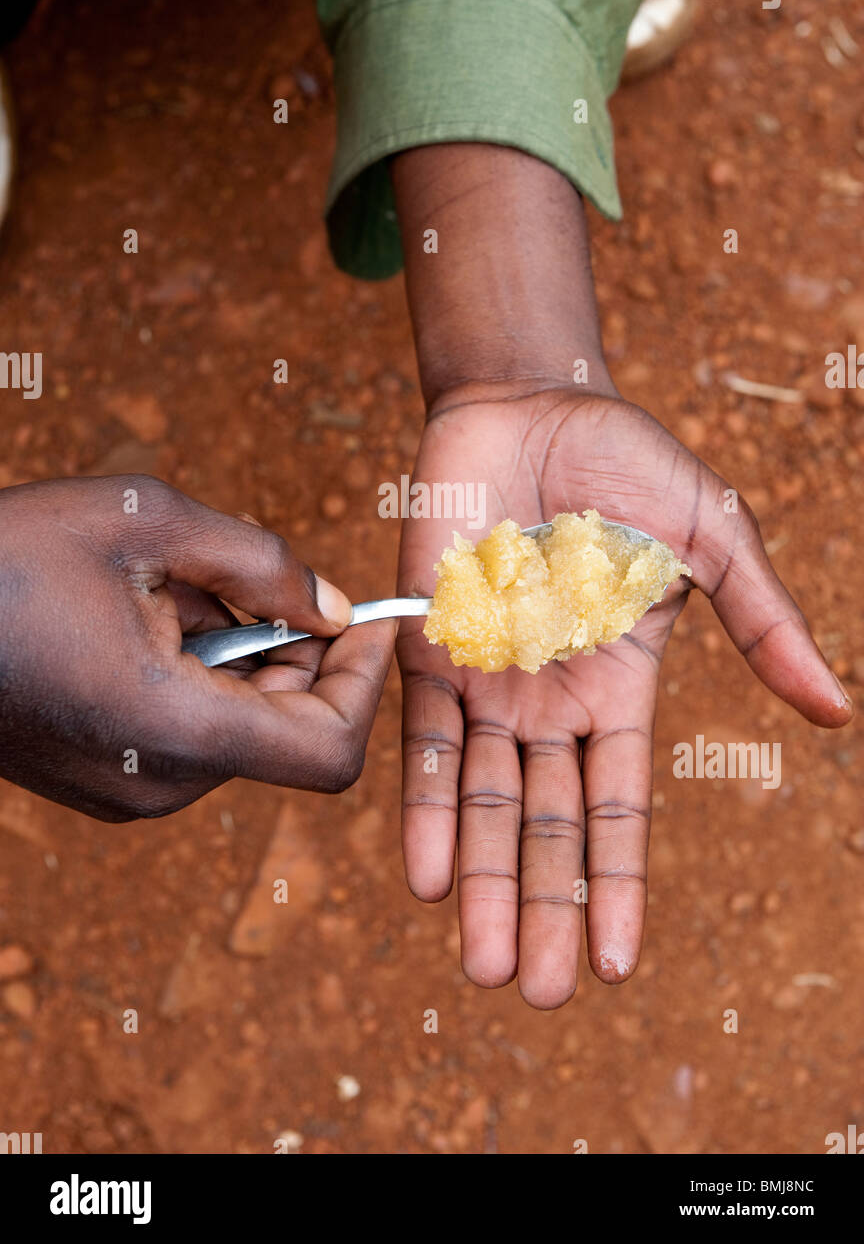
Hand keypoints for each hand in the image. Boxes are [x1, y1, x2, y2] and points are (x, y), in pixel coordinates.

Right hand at [0, 475, 393, 820]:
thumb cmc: (6, 558)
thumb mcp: (148, 522)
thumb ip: (262, 563)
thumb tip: (332, 607)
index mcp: (175, 729)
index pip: (329, 750)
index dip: (364, 683)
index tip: (367, 618)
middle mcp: (158, 783)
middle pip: (285, 730)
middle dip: (293, 650)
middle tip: (240, 575)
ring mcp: (126, 794)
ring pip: (238, 728)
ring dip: (240, 657)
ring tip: (170, 590)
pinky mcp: (102, 786)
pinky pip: (190, 738)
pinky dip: (199, 679)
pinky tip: (140, 620)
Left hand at [397, 387, 850, 1007]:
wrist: (532, 403)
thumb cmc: (626, 463)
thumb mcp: (713, 539)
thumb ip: (761, 623)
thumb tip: (835, 711)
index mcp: (618, 686)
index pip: (618, 806)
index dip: (619, 884)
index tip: (618, 964)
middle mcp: (549, 699)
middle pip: (545, 824)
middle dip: (543, 907)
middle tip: (536, 994)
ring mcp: (487, 678)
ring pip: (483, 801)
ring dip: (480, 883)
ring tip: (482, 963)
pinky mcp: (429, 646)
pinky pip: (423, 740)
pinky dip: (423, 807)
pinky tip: (422, 876)